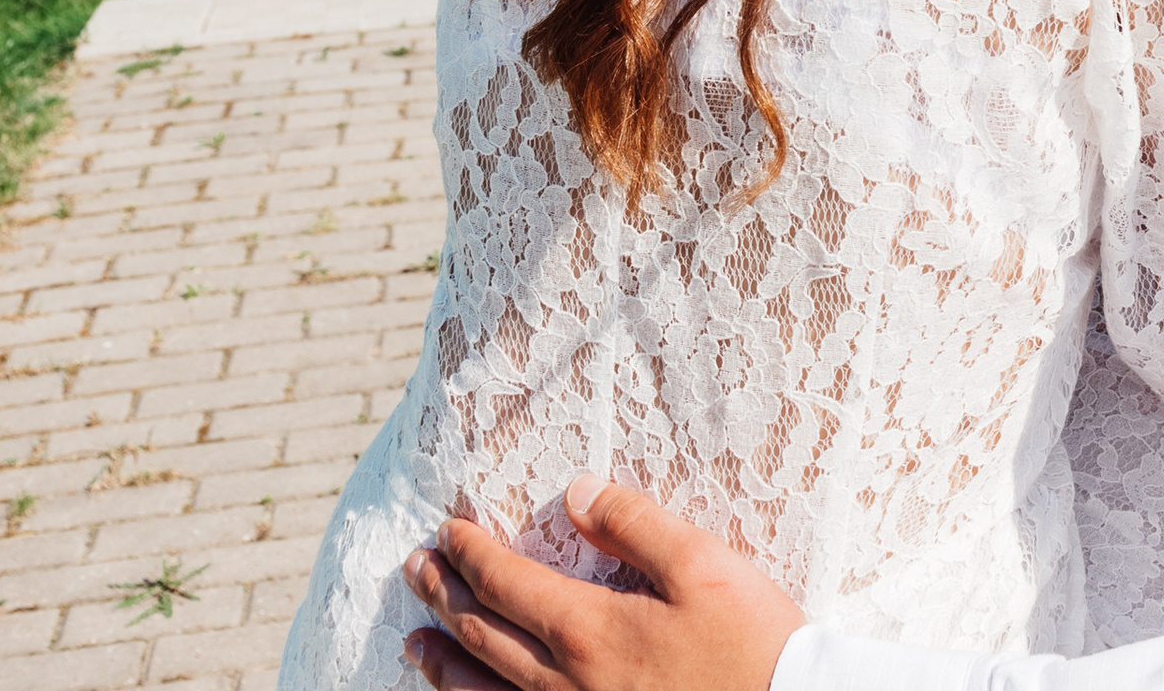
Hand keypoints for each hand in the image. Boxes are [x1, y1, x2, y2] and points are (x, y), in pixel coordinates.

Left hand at [403, 470, 807, 690]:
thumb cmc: (750, 641)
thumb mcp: (702, 565)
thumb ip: (635, 524)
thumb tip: (578, 492)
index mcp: (593, 630)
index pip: (510, 585)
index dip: (473, 555)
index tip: (448, 531)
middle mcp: (567, 684)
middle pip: (486, 637)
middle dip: (445, 598)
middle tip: (414, 570)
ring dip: (446, 664)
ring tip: (415, 643)